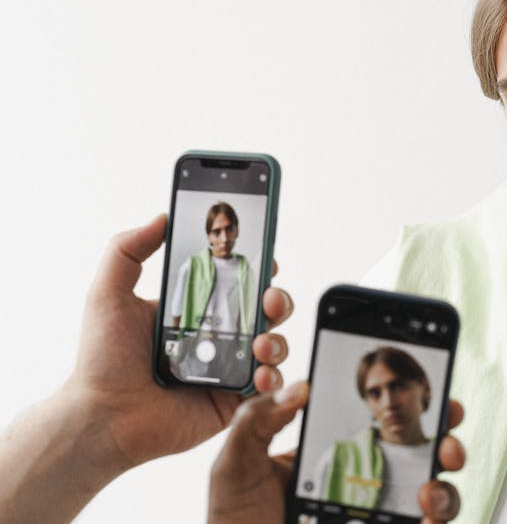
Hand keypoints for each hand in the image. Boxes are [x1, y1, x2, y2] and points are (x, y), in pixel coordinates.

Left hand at [68, 214, 293, 469]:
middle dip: (277, 299)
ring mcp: (227, 367)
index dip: (255, 268)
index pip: (234, 281)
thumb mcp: (107, 294)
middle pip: (263, 309)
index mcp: (192, 308)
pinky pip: (266, 384)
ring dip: (277, 338)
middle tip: (269, 299)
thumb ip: (127, 250)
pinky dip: (272, 377)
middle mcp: (215, 335)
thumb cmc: (101, 361)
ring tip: (260, 344)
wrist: (103, 418)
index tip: (265, 258)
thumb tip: (160, 217)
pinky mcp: (233, 398)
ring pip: (273, 344)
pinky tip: (258, 373)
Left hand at [208, 384, 465, 523]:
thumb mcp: (235, 464)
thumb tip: (299, 386)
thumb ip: (257, 419)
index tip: (435, 397)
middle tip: (446, 443)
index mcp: (336, 458)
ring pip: (433, 500)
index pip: (385, 429)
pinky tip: (425, 517)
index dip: (417, 412)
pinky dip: (434, 522)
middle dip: (447, 445)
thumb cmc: (233, 523)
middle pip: (423, 461)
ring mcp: (376, 518)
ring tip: (430, 490)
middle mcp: (364, 488)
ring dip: (445, 490)